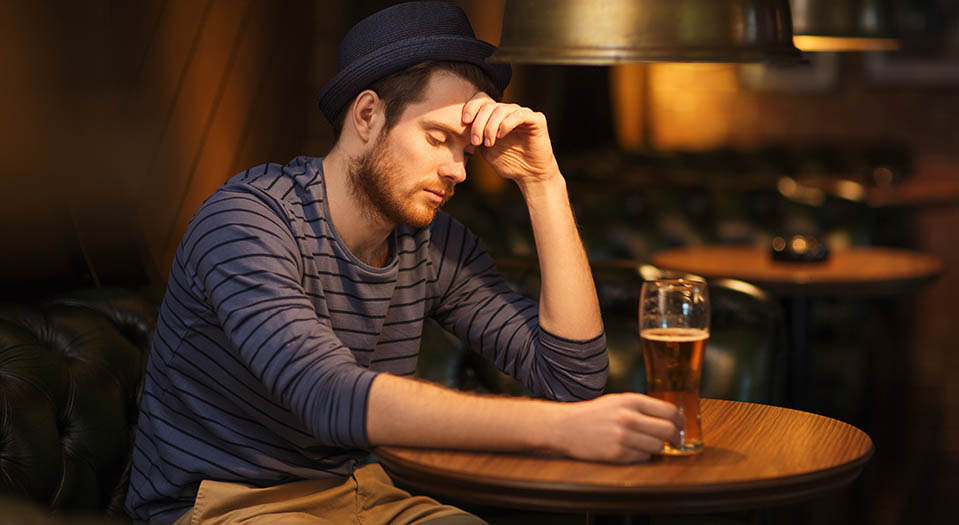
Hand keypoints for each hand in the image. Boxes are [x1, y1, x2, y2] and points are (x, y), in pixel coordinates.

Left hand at [462, 93, 559, 183]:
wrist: (530, 174)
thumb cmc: (508, 162)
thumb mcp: (485, 150)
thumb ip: (475, 137)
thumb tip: (457, 130)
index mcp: (496, 116)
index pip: (481, 100)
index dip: (471, 107)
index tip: (464, 122)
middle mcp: (509, 111)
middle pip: (488, 106)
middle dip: (478, 124)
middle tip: (475, 142)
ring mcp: (522, 114)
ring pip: (501, 109)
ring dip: (490, 126)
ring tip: (488, 143)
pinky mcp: (536, 119)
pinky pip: (519, 114)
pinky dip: (507, 123)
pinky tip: (501, 135)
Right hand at [550, 393, 682, 462]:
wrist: (565, 426)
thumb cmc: (592, 414)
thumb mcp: (617, 401)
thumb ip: (640, 406)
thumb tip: (668, 417)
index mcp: (630, 401)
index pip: (668, 410)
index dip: (680, 420)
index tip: (681, 425)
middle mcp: (628, 417)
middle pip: (667, 430)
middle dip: (676, 437)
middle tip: (675, 440)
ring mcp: (623, 437)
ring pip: (657, 447)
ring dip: (658, 448)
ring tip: (650, 445)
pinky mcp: (617, 454)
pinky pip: (643, 458)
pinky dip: (643, 456)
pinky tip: (634, 451)